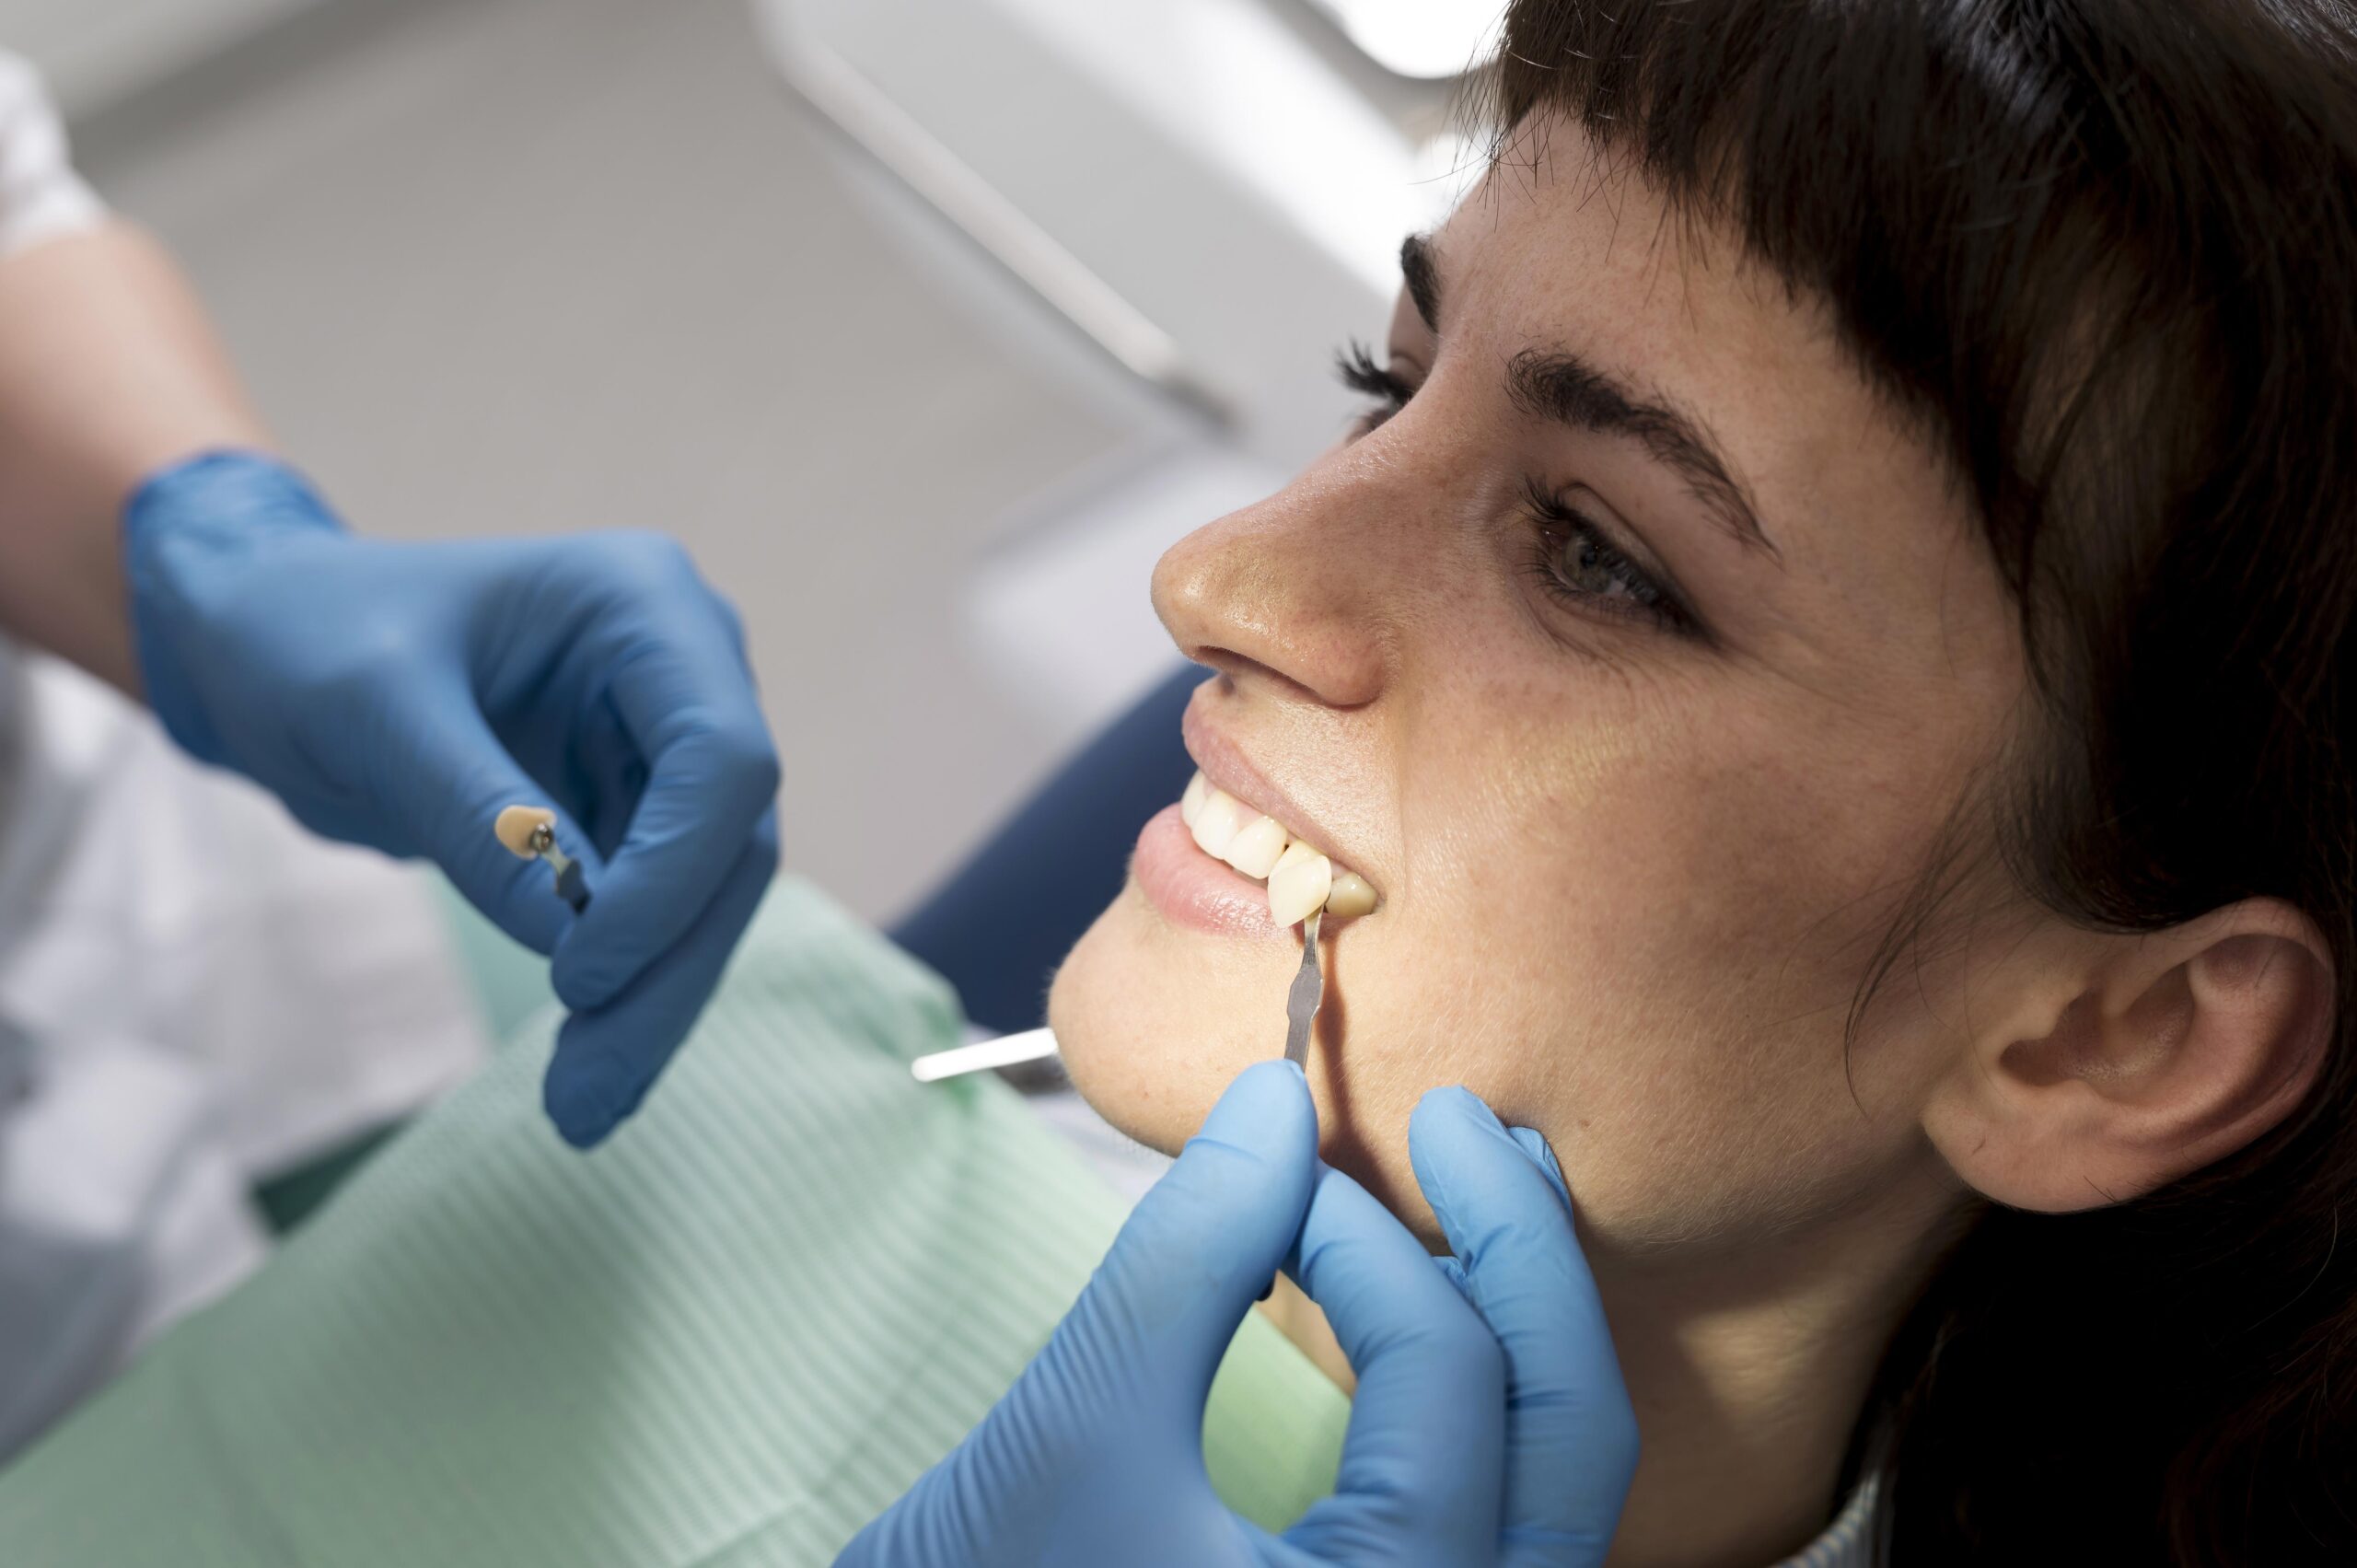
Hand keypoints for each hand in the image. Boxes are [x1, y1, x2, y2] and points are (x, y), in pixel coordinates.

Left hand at [121, 449, 780, 1146]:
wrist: (264, 643)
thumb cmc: (307, 636)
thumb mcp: (370, 710)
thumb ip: (478, 814)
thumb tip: (573, 942)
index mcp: (645, 604)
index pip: (722, 757)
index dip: (670, 876)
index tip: (576, 974)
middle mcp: (685, 670)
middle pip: (730, 844)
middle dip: (666, 971)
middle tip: (587, 1098)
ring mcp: (666, 744)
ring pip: (709, 898)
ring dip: (653, 1004)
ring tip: (579, 1110)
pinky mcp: (636, 811)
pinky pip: (660, 918)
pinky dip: (629, 996)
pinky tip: (587, 1073)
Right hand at [838, 1061, 1639, 1566]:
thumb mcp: (1080, 1421)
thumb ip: (1189, 1251)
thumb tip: (1274, 1102)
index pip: (1447, 1379)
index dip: (1367, 1235)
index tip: (1275, 1166)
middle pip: (1569, 1432)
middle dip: (1523, 1250)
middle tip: (1461, 1118)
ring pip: (1560, 1483)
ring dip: (1529, 1321)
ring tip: (1488, 1186)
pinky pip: (1509, 1520)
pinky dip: (1493, 1403)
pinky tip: (1448, 1308)